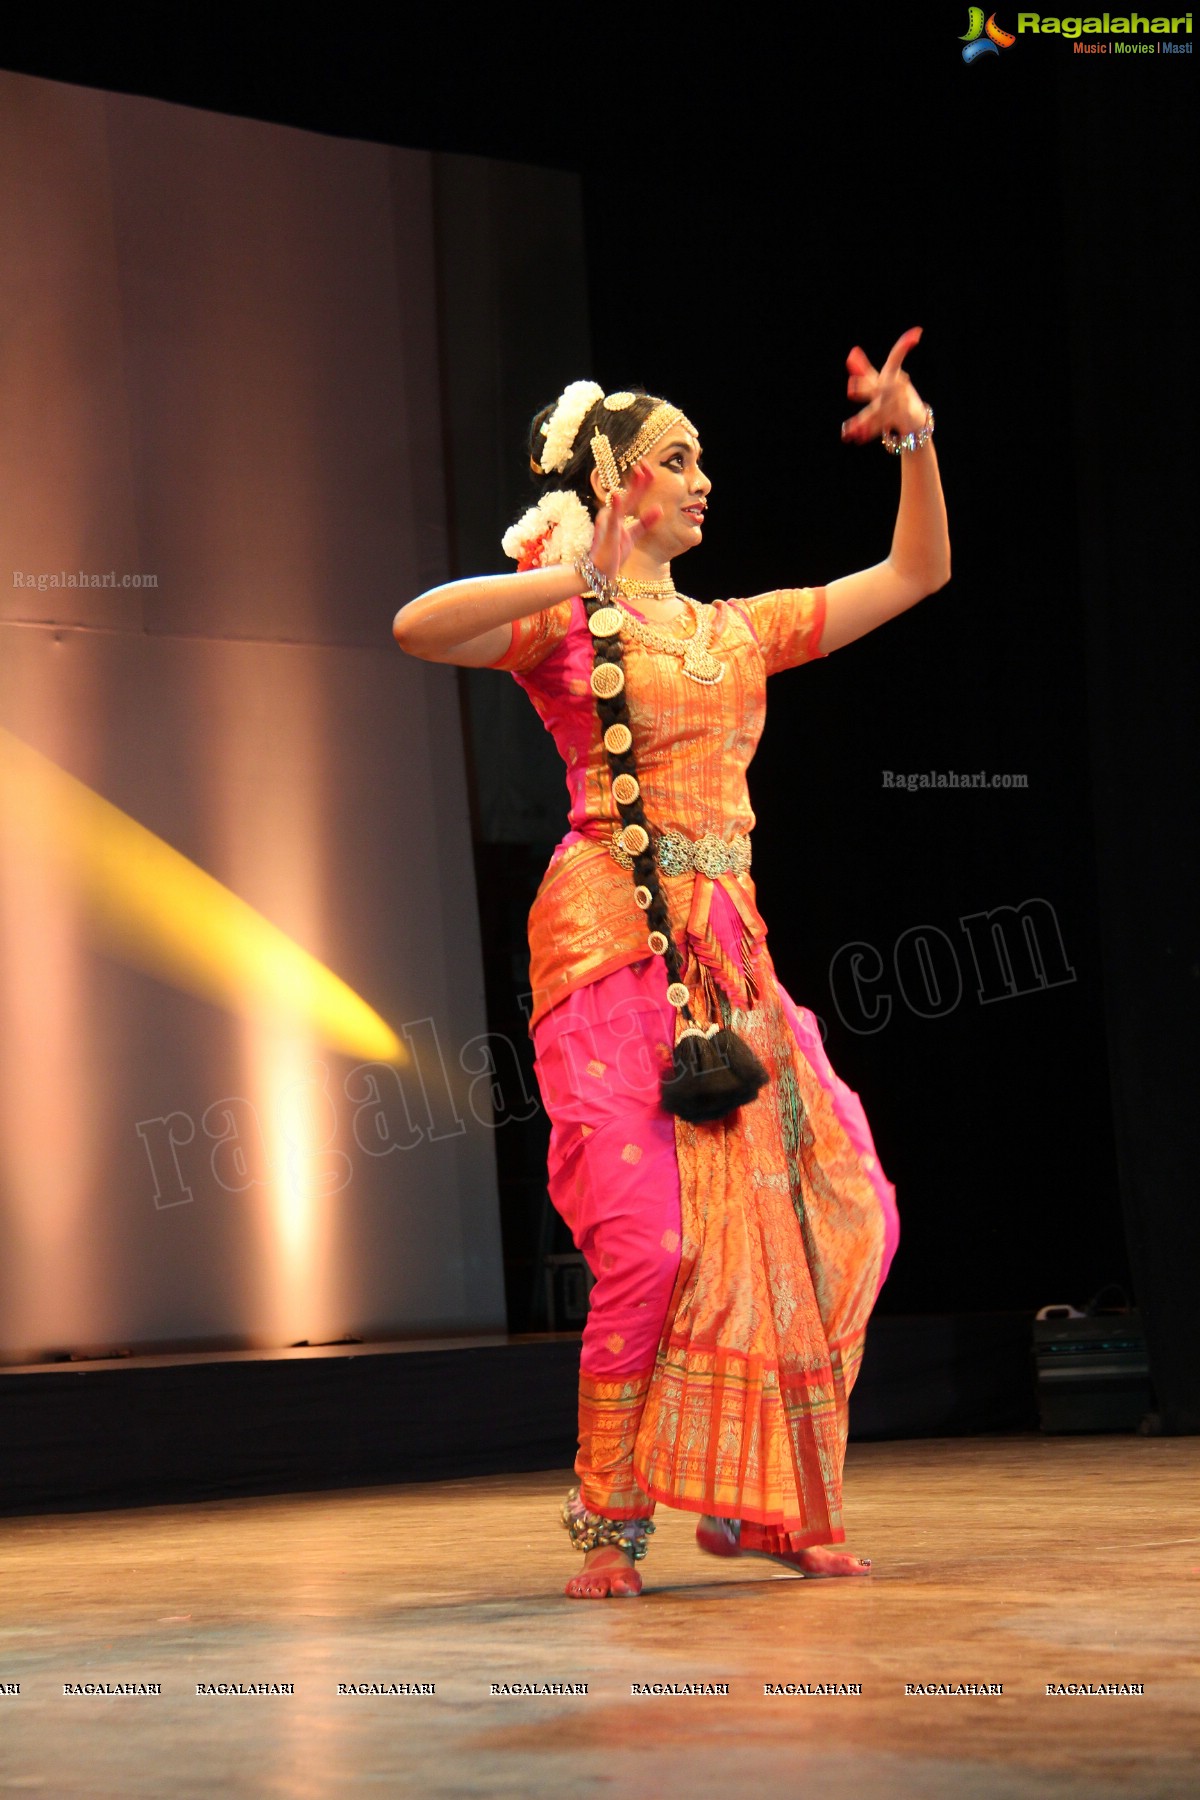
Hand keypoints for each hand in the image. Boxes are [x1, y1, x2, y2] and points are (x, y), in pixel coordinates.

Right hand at [587, 462, 661, 578]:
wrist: (600, 572)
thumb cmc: (613, 554)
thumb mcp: (633, 535)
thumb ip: (645, 522)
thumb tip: (659, 508)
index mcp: (618, 515)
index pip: (632, 496)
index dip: (642, 482)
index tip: (650, 469)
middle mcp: (611, 515)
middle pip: (628, 495)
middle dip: (638, 480)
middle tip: (647, 464)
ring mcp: (608, 523)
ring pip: (623, 503)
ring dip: (632, 488)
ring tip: (639, 473)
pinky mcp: (607, 534)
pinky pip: (613, 520)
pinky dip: (616, 507)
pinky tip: (617, 496)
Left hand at [841, 328, 928, 445]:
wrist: (915, 419)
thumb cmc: (895, 396)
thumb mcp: (880, 380)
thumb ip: (865, 369)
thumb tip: (852, 353)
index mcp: (892, 376)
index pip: (896, 357)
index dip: (904, 345)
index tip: (917, 333)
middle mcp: (896, 389)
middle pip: (881, 386)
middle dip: (866, 387)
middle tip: (851, 388)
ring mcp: (899, 404)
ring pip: (878, 411)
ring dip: (863, 420)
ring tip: (850, 428)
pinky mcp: (899, 419)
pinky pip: (881, 426)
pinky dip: (868, 432)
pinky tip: (856, 437)